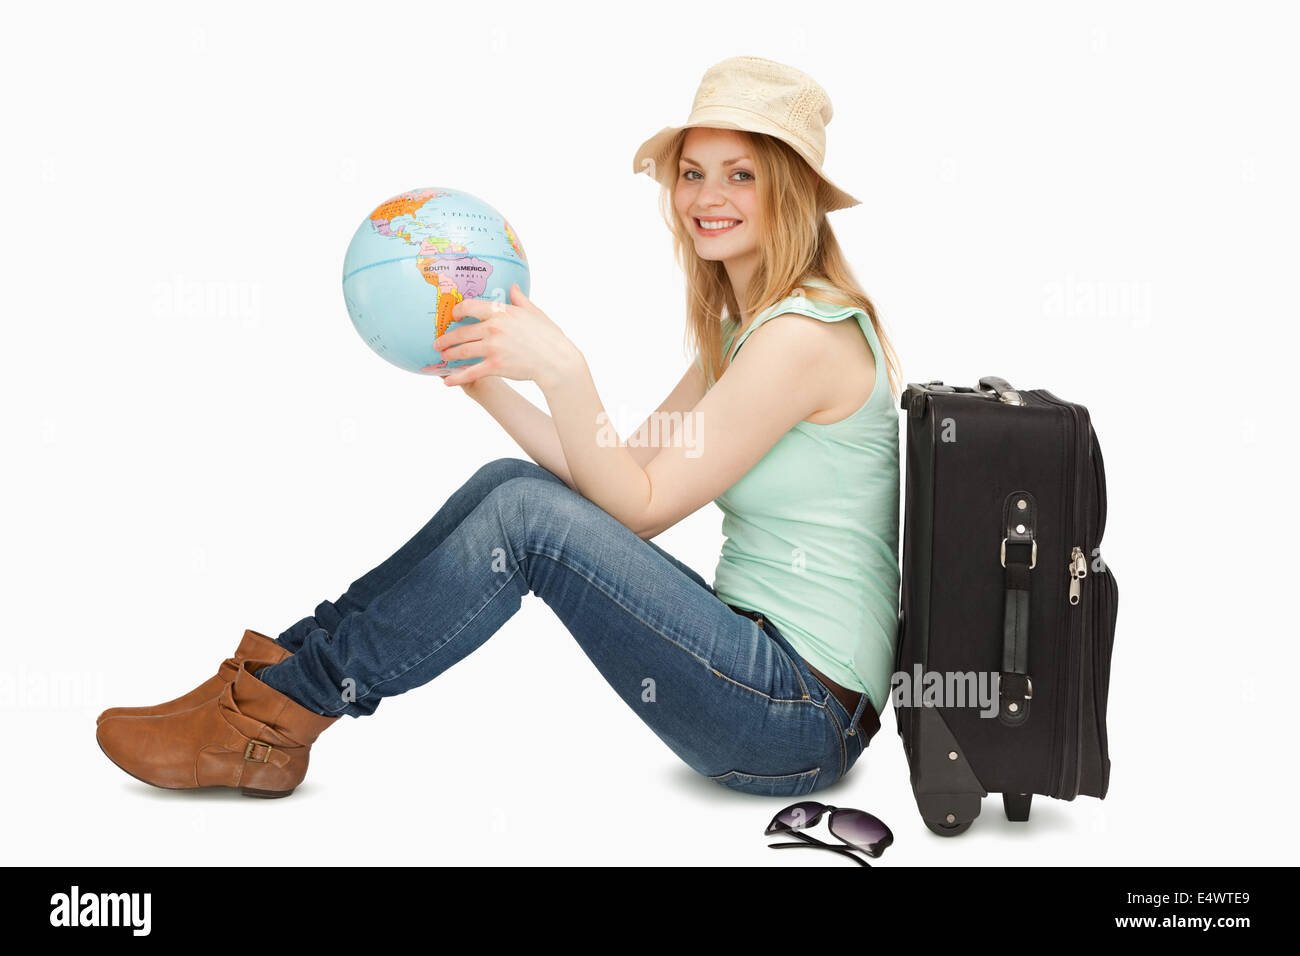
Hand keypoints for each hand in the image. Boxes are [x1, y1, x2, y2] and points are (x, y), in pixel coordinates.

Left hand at [434, 284, 581, 391]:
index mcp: (501, 312)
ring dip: (449, 355)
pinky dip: (457, 377)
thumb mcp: (535, 313)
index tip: (453, 316)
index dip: (458, 311)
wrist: (556, 360)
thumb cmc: (549, 336)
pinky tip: (447, 381)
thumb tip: (513, 288)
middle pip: (462, 332)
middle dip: (447, 338)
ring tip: (443, 357)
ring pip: (463, 351)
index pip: (470, 307)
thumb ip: (520, 300)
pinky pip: (470, 372)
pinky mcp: (495, 366)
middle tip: (439, 343)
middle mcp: (493, 328)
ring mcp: (493, 347)